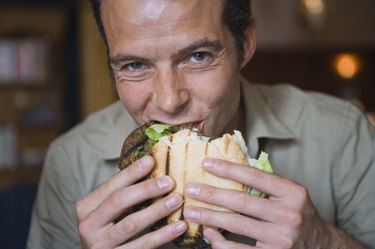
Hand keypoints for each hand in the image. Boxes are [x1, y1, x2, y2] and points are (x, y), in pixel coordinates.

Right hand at [76, 156, 187, 248]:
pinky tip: (178, 226)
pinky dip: (163, 235)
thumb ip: (124, 191)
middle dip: (146, 189)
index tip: (151, 160)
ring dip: (157, 210)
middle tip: (169, 182)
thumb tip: (151, 165)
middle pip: (119, 201)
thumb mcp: (109, 209)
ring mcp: (100, 245)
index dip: (131, 172)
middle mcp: (88, 226)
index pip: (111, 185)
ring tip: (177, 200)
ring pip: (131, 224)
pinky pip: (143, 246)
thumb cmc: (109, 228)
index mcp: (86, 207)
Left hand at [182, 158, 330, 248]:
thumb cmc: (298, 214)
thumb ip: (266, 185)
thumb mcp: (291, 195)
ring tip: (190, 210)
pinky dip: (220, 241)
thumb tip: (228, 173)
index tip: (206, 163)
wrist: (320, 246)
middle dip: (211, 194)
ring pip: (236, 225)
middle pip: (241, 201)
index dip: (228, 169)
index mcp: (293, 193)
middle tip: (189, 189)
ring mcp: (281, 239)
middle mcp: (289, 215)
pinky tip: (208, 232)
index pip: (255, 176)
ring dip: (209, 217)